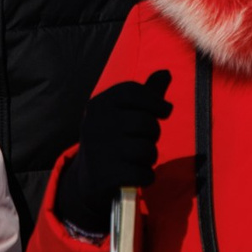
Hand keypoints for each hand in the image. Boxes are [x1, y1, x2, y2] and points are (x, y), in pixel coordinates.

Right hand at [52, 70, 171, 235]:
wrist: (86, 179)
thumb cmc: (112, 140)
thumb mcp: (122, 114)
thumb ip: (145, 95)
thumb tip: (166, 72)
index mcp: (98, 104)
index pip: (133, 91)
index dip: (155, 100)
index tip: (164, 111)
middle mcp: (95, 124)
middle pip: (145, 122)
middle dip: (154, 133)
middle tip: (146, 140)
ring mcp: (99, 150)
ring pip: (147, 149)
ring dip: (150, 157)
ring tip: (139, 158)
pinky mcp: (105, 175)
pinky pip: (143, 173)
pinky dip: (147, 176)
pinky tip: (138, 175)